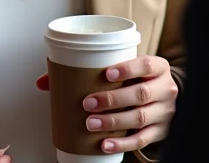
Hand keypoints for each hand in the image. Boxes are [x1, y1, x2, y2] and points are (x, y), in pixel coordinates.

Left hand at [37, 55, 177, 153]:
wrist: (162, 95)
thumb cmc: (136, 78)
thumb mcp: (123, 68)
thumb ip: (87, 69)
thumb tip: (44, 81)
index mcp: (157, 67)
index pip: (146, 64)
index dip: (127, 69)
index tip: (106, 73)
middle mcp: (164, 89)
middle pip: (141, 94)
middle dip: (112, 99)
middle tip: (88, 103)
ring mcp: (164, 113)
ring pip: (140, 118)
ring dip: (113, 122)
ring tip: (91, 124)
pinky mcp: (159, 132)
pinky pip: (141, 140)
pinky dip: (121, 143)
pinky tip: (105, 144)